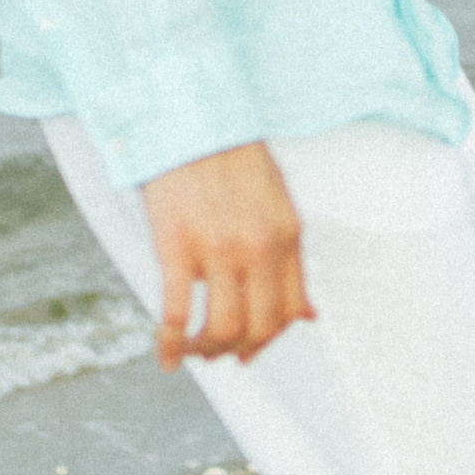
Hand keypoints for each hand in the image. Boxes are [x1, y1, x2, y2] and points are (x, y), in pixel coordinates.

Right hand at [140, 142, 313, 369]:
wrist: (188, 116)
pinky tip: (165, 358)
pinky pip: (177, 313)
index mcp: (287, 236)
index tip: (251, 348)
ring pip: (223, 328)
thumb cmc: (228, 155)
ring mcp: (219, 249)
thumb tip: (309, 315)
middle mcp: (259, 247)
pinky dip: (171, 345)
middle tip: (220, 354)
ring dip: (208, 351)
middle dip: (240, 351)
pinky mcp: (177, 247)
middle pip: (259, 326)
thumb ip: (292, 260)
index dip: (270, 338)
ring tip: (194, 352)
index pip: (289, 310)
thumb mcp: (277, 203)